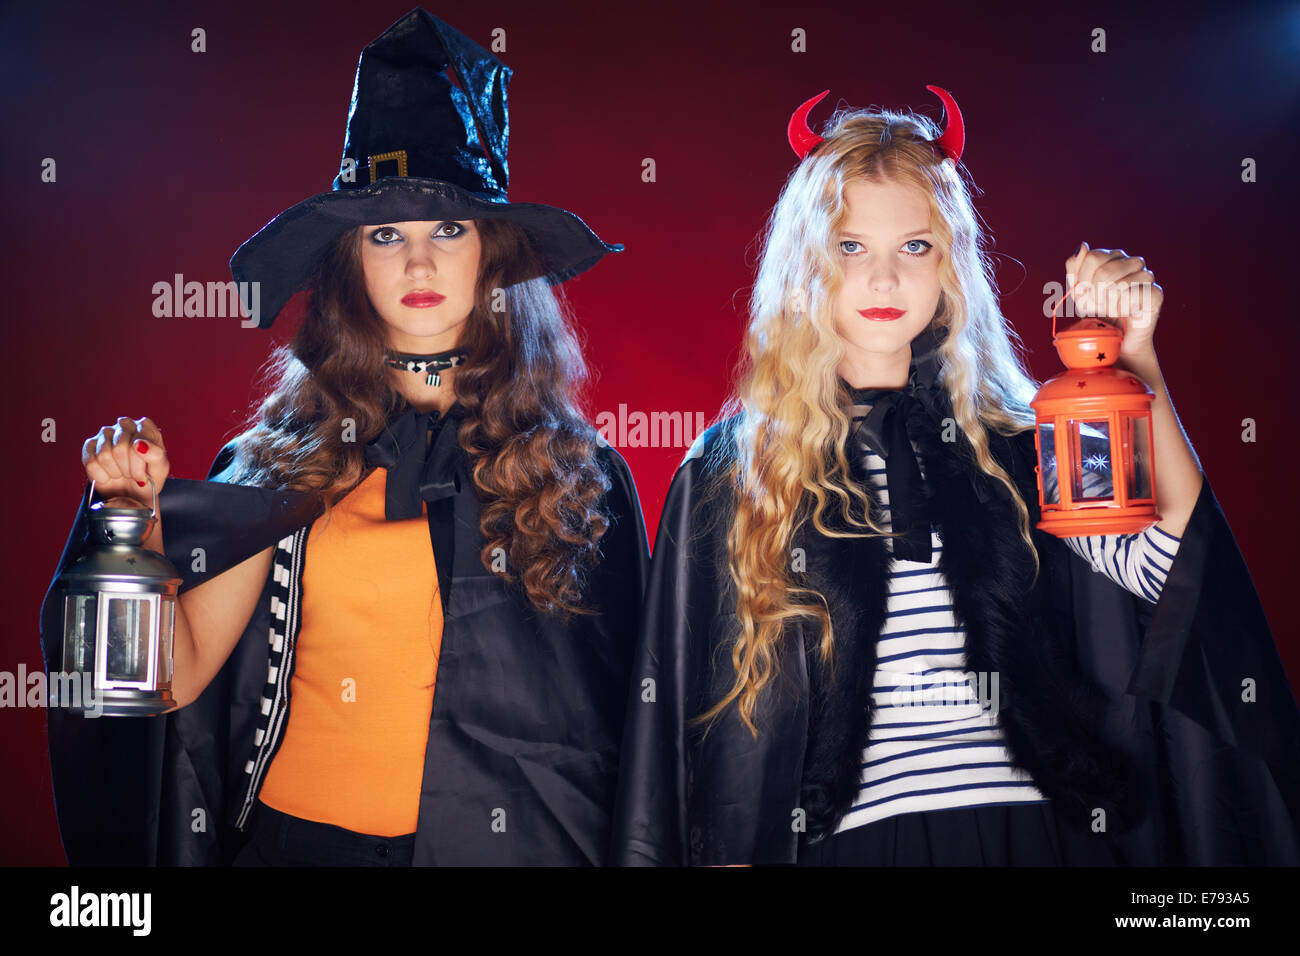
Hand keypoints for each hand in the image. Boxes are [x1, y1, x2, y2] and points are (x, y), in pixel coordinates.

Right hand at [81, 416, 169, 505]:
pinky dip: (102, 476)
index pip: (138, 442)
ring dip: (115, 472)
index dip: (139, 465)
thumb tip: (139, 444)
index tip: (143, 476)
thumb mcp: (160, 469)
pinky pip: (91, 463)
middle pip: (119, 449)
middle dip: (127, 469)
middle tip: (132, 474)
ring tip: (122, 472)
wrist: (132, 493)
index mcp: (145, 426)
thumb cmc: (148, 477)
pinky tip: (109, 473)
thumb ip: (156, 455)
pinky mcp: (90, 445)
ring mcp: (105, 433)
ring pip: (104, 456)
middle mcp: (125, 425)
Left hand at [1064, 241, 1161, 359]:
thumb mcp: (1078, 291)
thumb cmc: (1097, 313)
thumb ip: (1075, 267)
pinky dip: (1121, 308)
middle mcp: (1131, 262)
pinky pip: (1132, 296)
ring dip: (1107, 303)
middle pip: (1104, 270)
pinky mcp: (1155, 293)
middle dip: (1093, 293)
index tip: (1083, 293)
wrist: (1116, 339)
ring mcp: (1146, 276)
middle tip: (1097, 305)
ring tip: (1110, 309)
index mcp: (1112, 257)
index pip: (1092, 257)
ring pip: (1118, 283)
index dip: (1082, 279)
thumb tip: (1082, 245)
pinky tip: (1123, 312)